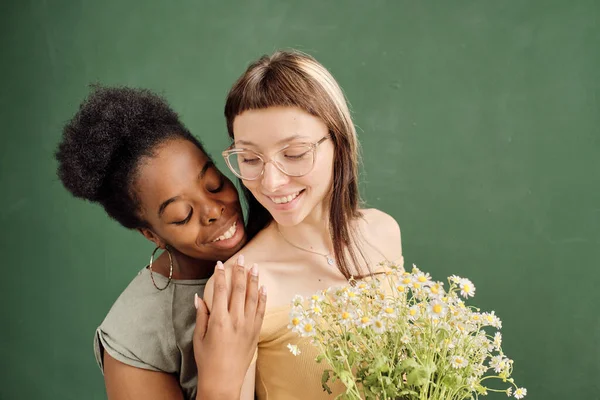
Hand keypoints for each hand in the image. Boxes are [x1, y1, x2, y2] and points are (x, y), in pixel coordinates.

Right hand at [193, 256, 265, 399]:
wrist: (223, 381)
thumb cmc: (207, 360)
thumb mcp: (198, 337)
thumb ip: (201, 315)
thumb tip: (199, 297)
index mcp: (218, 320)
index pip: (220, 291)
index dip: (220, 275)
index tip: (220, 264)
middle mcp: (235, 320)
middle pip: (239, 289)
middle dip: (240, 271)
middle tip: (242, 257)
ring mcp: (247, 326)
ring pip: (252, 297)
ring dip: (254, 280)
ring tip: (255, 267)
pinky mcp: (255, 332)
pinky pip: (261, 311)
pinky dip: (262, 298)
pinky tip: (263, 287)